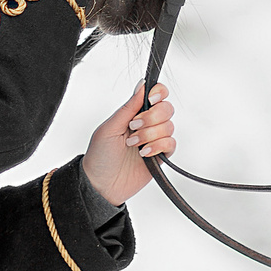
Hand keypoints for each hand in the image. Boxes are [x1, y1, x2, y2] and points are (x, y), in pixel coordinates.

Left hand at [83, 84, 174, 205]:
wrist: (101, 184)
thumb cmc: (100, 156)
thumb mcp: (110, 127)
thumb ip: (128, 107)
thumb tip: (142, 85)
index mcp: (134, 112)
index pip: (156, 94)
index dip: (158, 93)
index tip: (151, 100)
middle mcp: (147, 124)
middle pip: (167, 108)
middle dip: (151, 117)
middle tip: (133, 127)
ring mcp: (154, 139)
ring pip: (169, 126)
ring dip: (150, 134)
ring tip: (134, 145)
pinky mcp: (160, 155)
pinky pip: (171, 144)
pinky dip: (158, 147)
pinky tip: (144, 153)